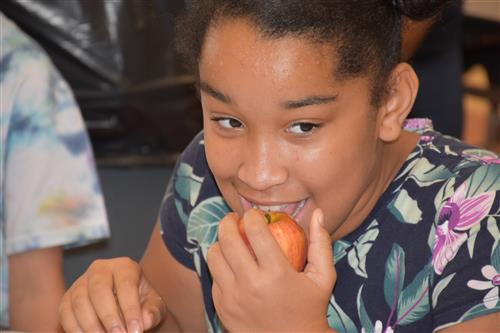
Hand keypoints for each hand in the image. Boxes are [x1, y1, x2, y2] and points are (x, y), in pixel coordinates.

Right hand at [59, 257, 165, 332]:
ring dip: (91, 325)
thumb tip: (145, 320)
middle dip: (108, 316)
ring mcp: (81, 282)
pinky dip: (75, 329)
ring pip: (79, 301)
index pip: (126, 284)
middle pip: (99, 289)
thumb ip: (153, 311)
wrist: (125, 307)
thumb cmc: (142, 304)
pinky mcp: (67, 298)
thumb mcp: (154, 305)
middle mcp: (100, 269)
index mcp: (124, 266)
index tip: (136, 331)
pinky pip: (65, 312)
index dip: (131, 309)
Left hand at [207, 208, 335, 331]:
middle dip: (228, 221)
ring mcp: (233, 298)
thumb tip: (319, 212)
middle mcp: (250, 285)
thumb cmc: (310, 309)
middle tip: (233, 218)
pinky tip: (230, 264)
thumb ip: (321, 244)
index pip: (255, 231)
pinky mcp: (222, 308)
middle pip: (227, 239)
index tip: (254, 214)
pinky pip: (213, 277)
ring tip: (229, 240)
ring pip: (213, 256)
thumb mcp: (323, 278)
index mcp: (276, 274)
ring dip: (220, 243)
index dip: (252, 216)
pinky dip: (219, 266)